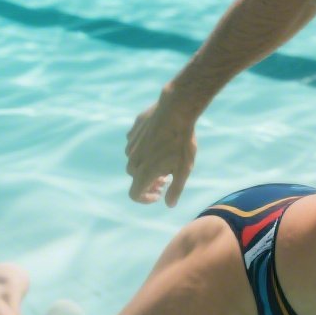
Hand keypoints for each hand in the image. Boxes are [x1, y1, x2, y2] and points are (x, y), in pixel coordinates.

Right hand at [126, 91, 198, 206]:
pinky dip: (142, 149)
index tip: (159, 193)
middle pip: (135, 177)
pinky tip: (158, 142)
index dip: (145, 199)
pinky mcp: (133, 130)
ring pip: (134, 160)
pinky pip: (134, 144)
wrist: (176, 110)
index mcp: (144, 172)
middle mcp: (133, 159)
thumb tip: (169, 204)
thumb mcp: (184, 169)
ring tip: (163, 157)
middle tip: (166, 176)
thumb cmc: (181, 141)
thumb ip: (175, 189)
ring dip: (144, 164)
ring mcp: (131, 143)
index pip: (134, 194)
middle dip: (148, 180)